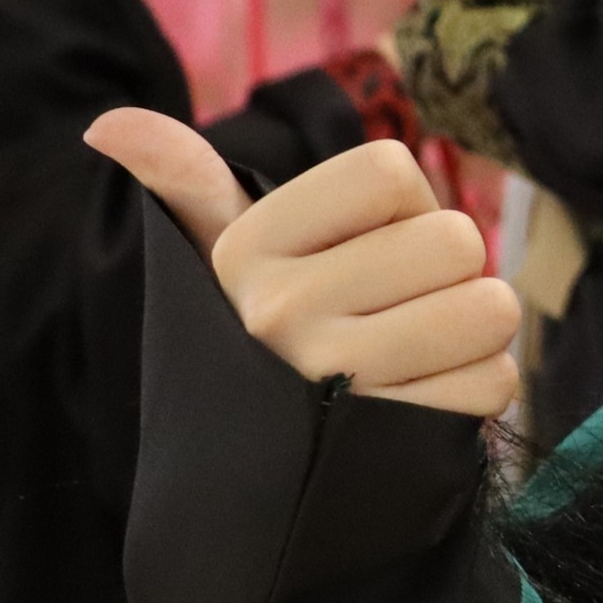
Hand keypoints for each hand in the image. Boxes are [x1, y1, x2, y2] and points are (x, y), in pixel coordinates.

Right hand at [86, 113, 521, 418]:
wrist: (260, 477)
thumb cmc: (262, 338)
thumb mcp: (221, 258)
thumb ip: (185, 182)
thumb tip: (107, 125)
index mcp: (249, 251)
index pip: (388, 171)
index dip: (401, 206)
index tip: (364, 248)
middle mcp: (282, 312)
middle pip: (455, 239)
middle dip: (449, 270)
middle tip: (400, 305)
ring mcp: (338, 379)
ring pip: (491, 308)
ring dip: (474, 329)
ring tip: (419, 348)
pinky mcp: (398, 437)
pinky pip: (496, 380)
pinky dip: (478, 387)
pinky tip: (427, 398)